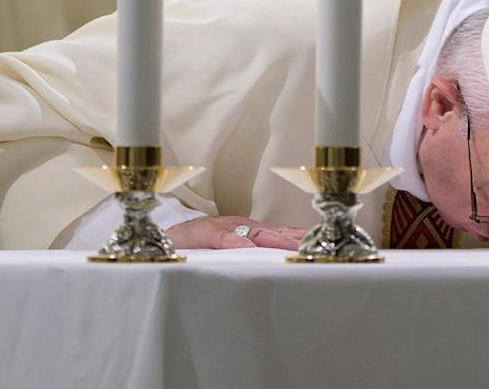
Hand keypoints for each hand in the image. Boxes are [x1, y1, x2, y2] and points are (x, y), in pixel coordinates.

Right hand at [167, 216, 307, 249]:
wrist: (171, 234)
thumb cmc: (201, 242)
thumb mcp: (231, 245)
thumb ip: (250, 250)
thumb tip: (273, 263)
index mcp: (248, 229)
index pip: (279, 233)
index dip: (298, 238)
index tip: (317, 244)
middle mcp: (242, 225)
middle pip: (273, 232)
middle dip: (294, 239)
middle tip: (312, 247)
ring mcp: (225, 227)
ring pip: (254, 233)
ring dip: (275, 240)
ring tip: (292, 247)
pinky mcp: (207, 233)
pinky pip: (225, 238)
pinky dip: (237, 242)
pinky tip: (249, 248)